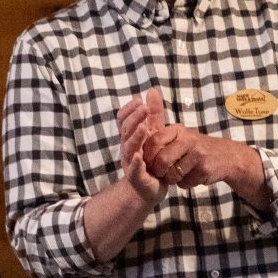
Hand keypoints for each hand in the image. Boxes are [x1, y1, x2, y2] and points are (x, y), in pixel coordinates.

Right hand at [115, 88, 166, 210]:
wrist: (150, 188)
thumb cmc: (151, 159)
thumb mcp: (154, 133)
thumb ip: (154, 114)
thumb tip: (152, 90)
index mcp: (130, 138)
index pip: (123, 120)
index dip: (129, 110)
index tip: (139, 100)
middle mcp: (127, 149)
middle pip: (126, 131)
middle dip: (134, 118)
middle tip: (143, 108)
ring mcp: (130, 163)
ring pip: (129, 149)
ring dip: (135, 137)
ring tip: (143, 128)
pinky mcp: (137, 178)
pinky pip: (134, 170)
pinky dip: (135, 163)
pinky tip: (139, 156)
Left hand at [143, 118, 264, 197]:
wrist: (227, 157)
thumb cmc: (196, 148)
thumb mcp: (181, 136)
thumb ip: (162, 137)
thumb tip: (139, 143)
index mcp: (178, 131)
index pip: (154, 141)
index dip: (147, 155)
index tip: (149, 162)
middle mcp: (188, 140)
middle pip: (162, 160)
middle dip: (158, 171)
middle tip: (161, 173)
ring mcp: (197, 155)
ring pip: (172, 174)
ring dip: (171, 179)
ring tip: (177, 175)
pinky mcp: (204, 169)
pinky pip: (185, 182)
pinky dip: (184, 183)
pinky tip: (191, 177)